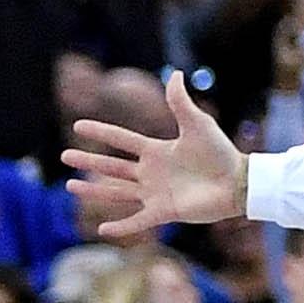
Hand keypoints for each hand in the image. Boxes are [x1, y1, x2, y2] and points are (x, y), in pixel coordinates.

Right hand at [66, 74, 247, 238]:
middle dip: (89, 161)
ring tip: (70, 187)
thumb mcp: (198, 124)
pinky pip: (137, 221)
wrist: (239, 181)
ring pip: (117, 192)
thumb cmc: (220, 152)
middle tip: (64, 157)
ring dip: (94, 190)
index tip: (78, 125)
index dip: (102, 132)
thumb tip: (175, 73)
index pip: (123, 140)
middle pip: (113, 166)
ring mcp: (156, 193)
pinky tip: (101, 230)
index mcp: (158, 151)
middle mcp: (152, 172)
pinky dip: (121, 228)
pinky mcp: (164, 212)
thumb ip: (181, 103)